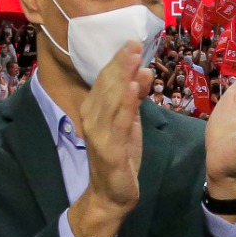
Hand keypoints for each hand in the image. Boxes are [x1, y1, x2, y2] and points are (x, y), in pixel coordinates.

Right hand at [69, 43, 152, 236]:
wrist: (112, 194)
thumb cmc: (120, 156)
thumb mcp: (129, 122)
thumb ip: (133, 98)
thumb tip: (143, 71)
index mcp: (95, 109)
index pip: (106, 79)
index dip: (119, 60)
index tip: (133, 41)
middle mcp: (92, 118)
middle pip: (107, 85)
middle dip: (121, 63)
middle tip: (135, 42)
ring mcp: (98, 133)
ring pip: (111, 100)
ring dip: (122, 77)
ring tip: (134, 58)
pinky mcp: (109, 150)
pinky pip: (118, 124)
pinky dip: (124, 105)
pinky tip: (132, 89)